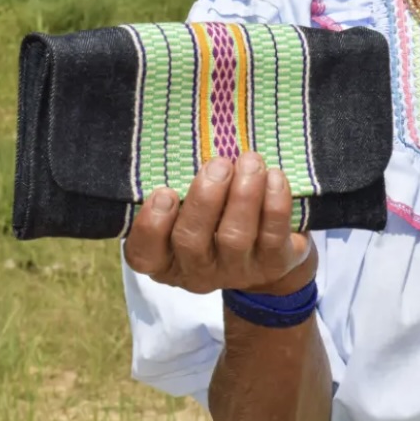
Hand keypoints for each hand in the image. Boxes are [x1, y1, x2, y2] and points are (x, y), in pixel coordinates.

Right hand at [123, 151, 313, 295]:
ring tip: (250, 162)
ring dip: (243, 195)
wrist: (270, 248)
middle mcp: (197, 271)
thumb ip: (181, 189)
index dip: (152, 226)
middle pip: (191, 241)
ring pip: (235, 237)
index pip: (144, 255)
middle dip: (205, 199)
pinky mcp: (273, 264)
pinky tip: (274, 177)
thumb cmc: (218, 216)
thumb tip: (186, 148)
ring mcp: (236, 272)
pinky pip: (273, 235)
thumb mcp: (191, 208)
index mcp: (166, 259)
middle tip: (219, 164)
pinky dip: (275, 203)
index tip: (164, 192)